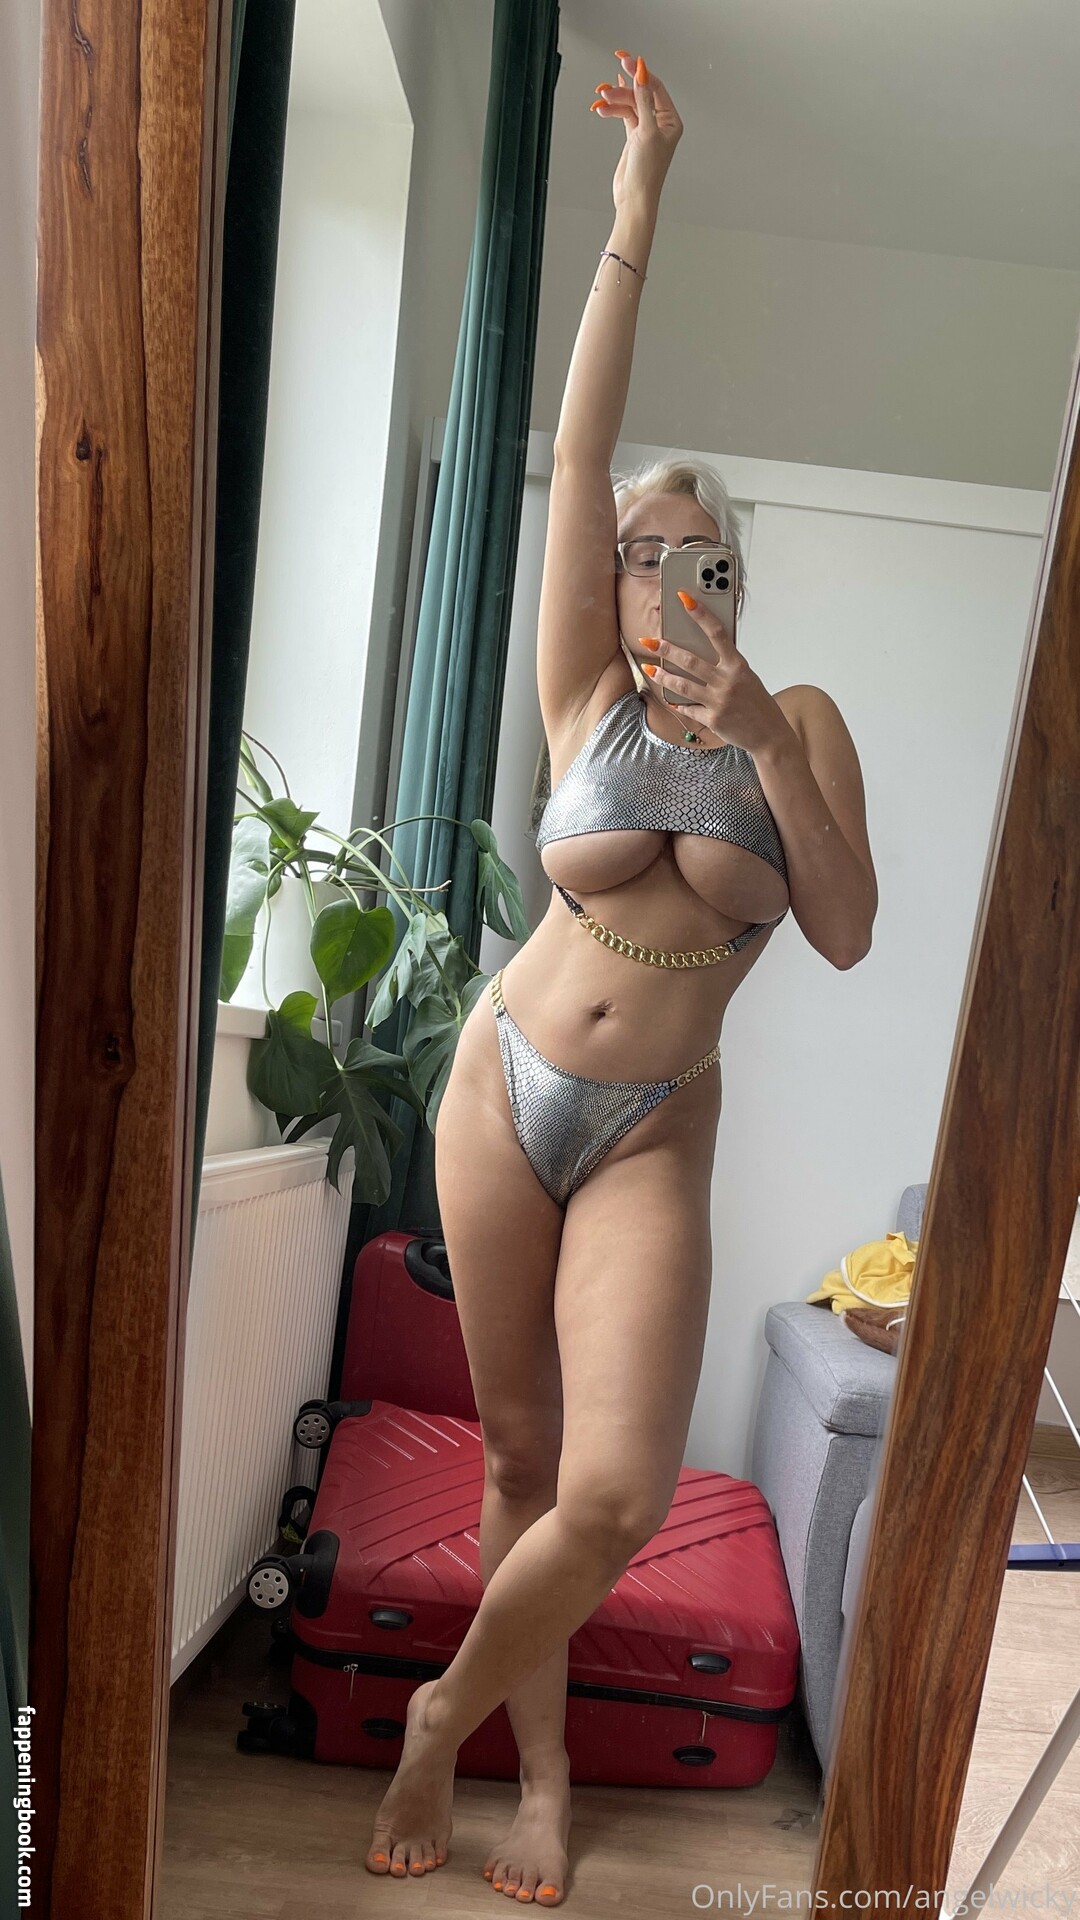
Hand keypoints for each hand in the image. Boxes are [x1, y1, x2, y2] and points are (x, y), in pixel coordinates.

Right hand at [592, 53, 682, 210]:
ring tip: (602, 99)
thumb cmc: (647, 173)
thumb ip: (643, 100)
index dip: (640, 73)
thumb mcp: (646, 130)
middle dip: (623, 89)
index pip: (655, 87)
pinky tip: (602, 108)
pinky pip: (623, 116)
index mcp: (671, 120)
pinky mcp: (634, 137)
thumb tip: (641, 74)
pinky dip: (612, 111)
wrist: (634, 197)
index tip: (626, 61)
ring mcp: (646, 129)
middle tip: (608, 83)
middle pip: (640, 94)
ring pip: (629, 105)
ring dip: (615, 101)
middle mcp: (660, 123)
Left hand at [639, 594, 790, 755]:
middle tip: (649, 640)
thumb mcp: (746, 677)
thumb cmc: (758, 703)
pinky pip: (689, 708)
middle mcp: (727, 681)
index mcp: (738, 665)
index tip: (685, 599)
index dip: (700, 614)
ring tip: (649, 669)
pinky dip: (679, 703)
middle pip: (690, 660)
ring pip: (682, 685)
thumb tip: (701, 653)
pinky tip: (671, 699)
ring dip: (662, 676)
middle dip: (666, 649)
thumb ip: (726, 665)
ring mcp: (719, 701)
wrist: (769, 734)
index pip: (717, 633)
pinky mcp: (712, 719)